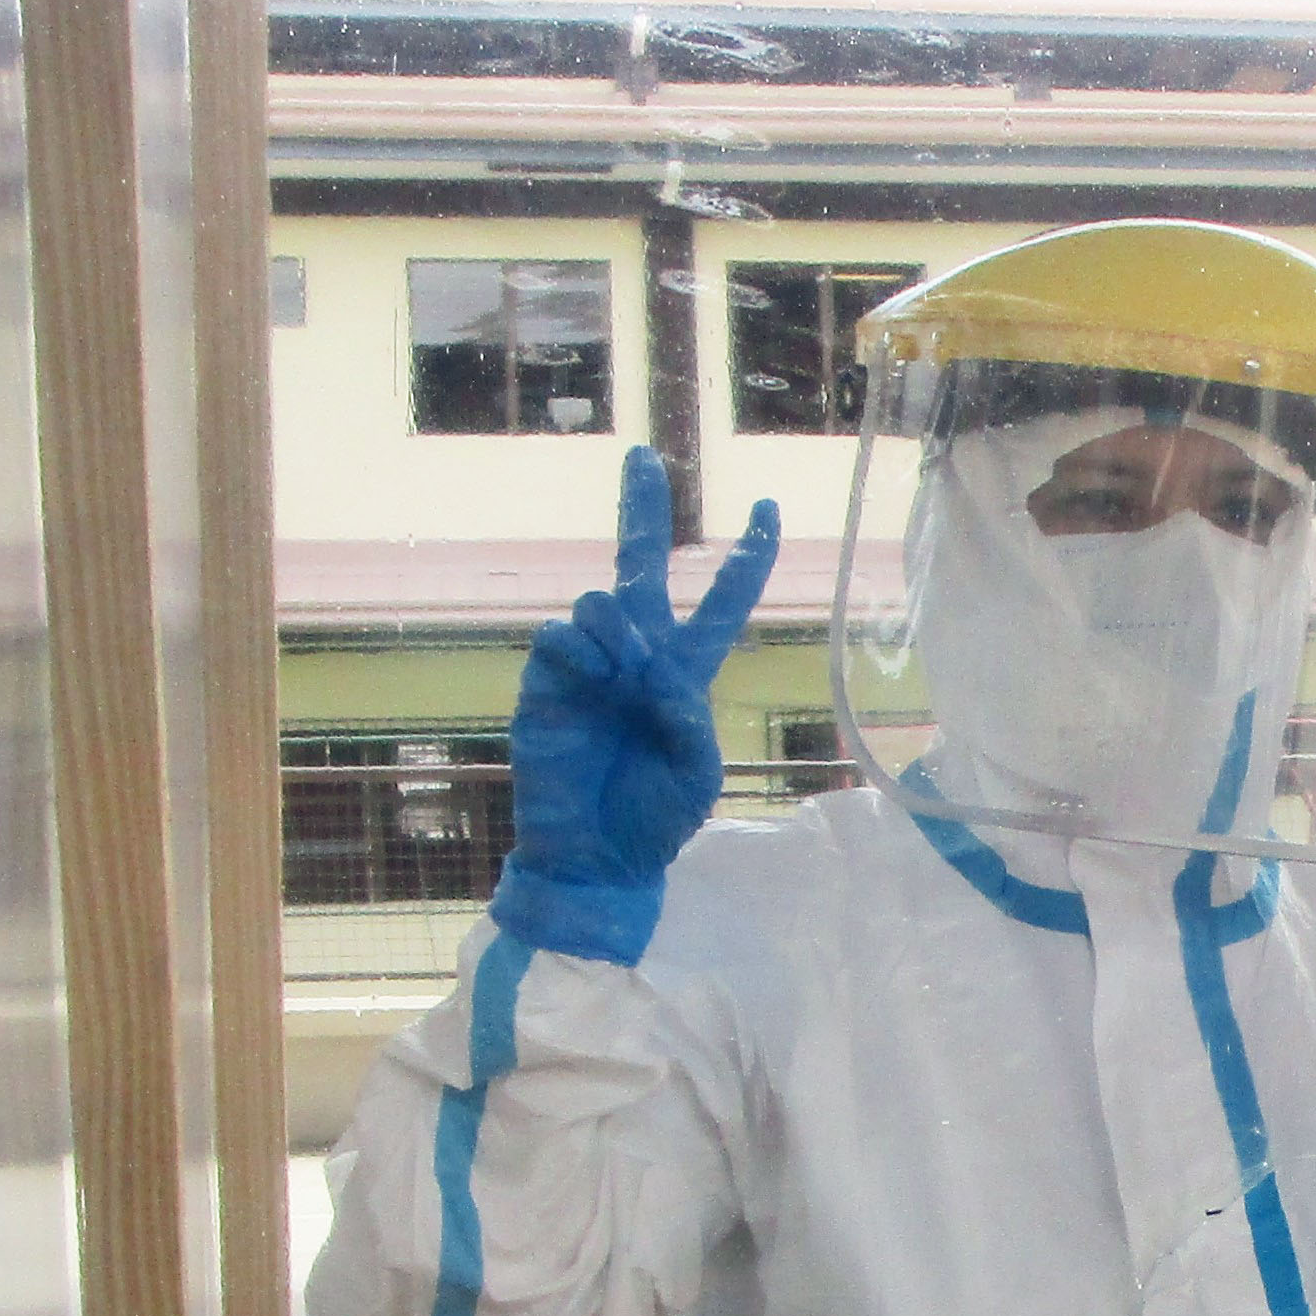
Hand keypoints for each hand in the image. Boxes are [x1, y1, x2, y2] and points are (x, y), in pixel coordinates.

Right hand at [492, 445, 782, 964]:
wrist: (595, 859)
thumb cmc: (652, 821)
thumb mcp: (697, 774)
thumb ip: (689, 719)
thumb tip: (658, 668)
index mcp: (684, 676)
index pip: (719, 604)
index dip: (746, 559)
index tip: (768, 509)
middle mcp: (637, 659)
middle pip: (641, 567)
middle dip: (642, 510)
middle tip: (644, 456)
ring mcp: (590, 666)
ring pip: (602, 602)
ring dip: (620, 626)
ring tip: (626, 671)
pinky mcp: (547, 682)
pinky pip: (561, 637)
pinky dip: (582, 650)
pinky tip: (595, 679)